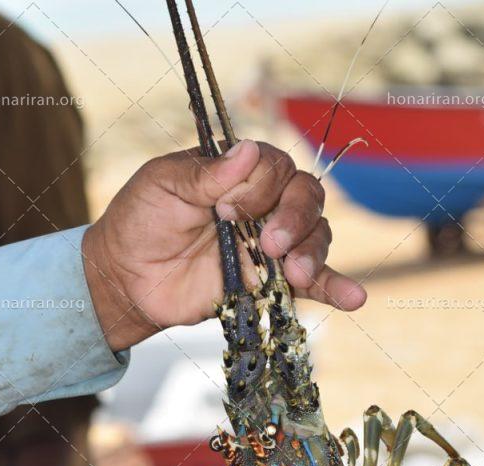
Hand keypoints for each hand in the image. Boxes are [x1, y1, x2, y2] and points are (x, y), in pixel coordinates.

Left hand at [82, 139, 365, 350]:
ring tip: (293, 273)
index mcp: (238, 171)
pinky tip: (355, 298)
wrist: (127, 280)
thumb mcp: (164, 186)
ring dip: (312, 252)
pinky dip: (337, 289)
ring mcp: (271, 244)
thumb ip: (206, 174)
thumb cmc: (141, 222)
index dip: (260, 186)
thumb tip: (248, 150)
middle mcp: (264, 203)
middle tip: (268, 242)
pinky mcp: (272, 283)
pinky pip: (314, 284)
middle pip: (307, 196)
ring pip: (315, 236)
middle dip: (294, 218)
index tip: (225, 209)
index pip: (275, 166)